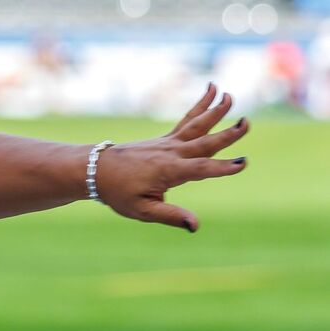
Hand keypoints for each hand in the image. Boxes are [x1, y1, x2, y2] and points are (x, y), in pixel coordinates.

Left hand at [96, 84, 248, 231]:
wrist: (95, 170)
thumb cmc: (118, 193)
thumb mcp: (142, 210)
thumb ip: (170, 215)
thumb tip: (195, 225)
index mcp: (168, 171)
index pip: (200, 169)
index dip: (222, 167)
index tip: (242, 163)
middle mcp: (170, 153)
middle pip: (204, 142)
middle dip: (227, 134)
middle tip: (247, 123)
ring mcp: (168, 143)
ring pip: (196, 125)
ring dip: (214, 110)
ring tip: (229, 96)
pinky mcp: (165, 139)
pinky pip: (187, 120)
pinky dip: (200, 106)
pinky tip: (212, 91)